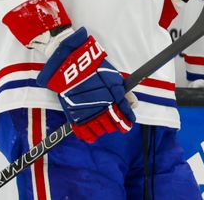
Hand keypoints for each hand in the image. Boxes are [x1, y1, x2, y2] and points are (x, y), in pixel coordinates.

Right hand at [36, 27, 134, 142]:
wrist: (71, 66)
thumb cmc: (93, 69)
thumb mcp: (113, 77)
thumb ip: (123, 92)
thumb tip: (133, 103)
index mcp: (113, 96)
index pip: (123, 114)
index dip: (127, 121)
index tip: (129, 124)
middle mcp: (101, 107)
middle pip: (113, 124)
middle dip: (116, 124)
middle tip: (114, 121)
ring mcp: (88, 113)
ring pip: (101, 130)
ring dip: (104, 129)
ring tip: (104, 125)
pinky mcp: (74, 116)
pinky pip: (84, 133)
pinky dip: (90, 136)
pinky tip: (93, 135)